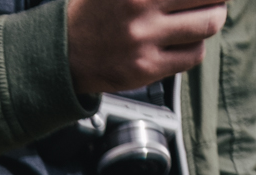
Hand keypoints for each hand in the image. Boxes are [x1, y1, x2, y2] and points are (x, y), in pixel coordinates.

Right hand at [67, 0, 226, 94]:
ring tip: (199, 20)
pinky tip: (181, 43)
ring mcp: (145, 39)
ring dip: (210, 20)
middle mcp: (141, 6)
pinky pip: (192, 56)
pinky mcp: (146, 68)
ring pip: (207, 25)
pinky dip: (194, 47)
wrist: (63, 54)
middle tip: (208, 0)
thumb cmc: (93, 12)